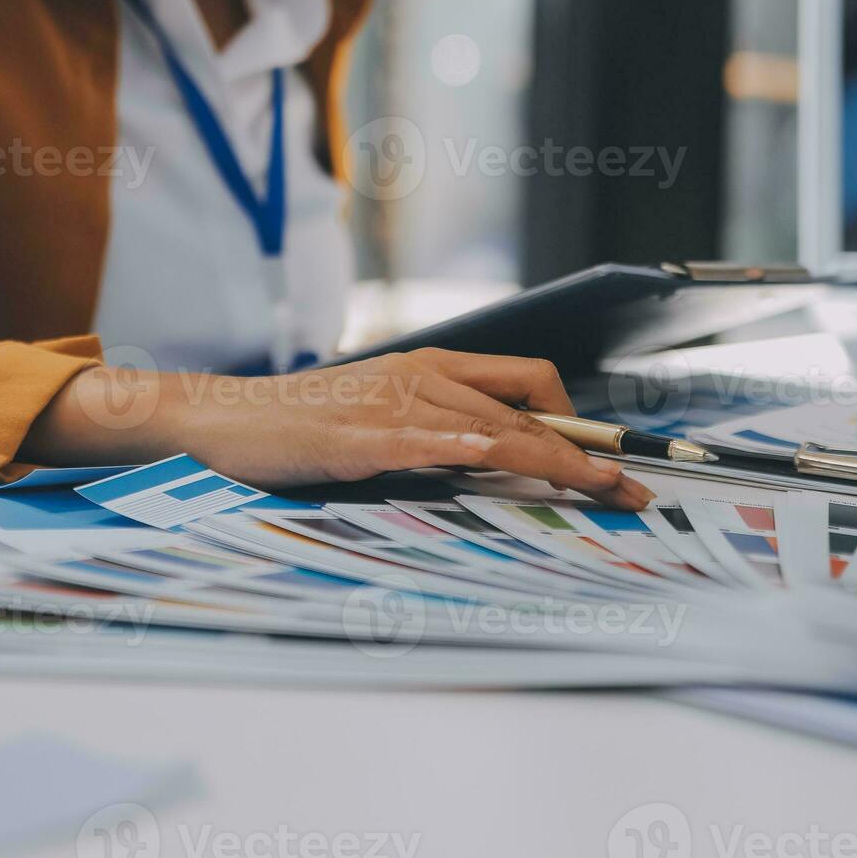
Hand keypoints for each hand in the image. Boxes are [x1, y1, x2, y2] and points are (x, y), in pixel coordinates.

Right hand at [23, 349, 656, 509]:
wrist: (222, 418)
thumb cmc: (298, 425)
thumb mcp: (377, 418)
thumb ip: (433, 430)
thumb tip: (491, 460)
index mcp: (428, 367)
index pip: (525, 382)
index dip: (577, 417)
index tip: (616, 457)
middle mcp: (422, 376)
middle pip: (528, 405)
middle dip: (590, 449)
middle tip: (634, 487)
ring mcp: (395, 403)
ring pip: (499, 426)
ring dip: (562, 459)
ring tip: (608, 491)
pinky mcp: (365, 438)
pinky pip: (440, 443)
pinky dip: (489, 456)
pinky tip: (522, 470)